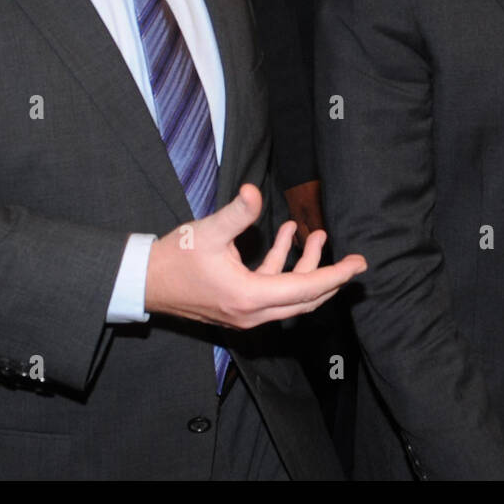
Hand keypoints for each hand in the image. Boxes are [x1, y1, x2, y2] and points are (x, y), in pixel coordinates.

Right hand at [144, 184, 364, 327]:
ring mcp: (244, 312)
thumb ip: (237, 213)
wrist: (144, 282)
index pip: (306, 289)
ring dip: (306, 266)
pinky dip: (282, 265)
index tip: (359, 265)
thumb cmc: (175, 258)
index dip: (335, 275)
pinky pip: (271, 288)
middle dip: (331, 277)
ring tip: (318, 235)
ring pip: (289, 295)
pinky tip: (285, 235)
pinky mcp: (237, 306)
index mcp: (250, 296)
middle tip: (354, 262)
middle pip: (304, 299)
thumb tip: (254, 191)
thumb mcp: (207, 231)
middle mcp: (252, 312)